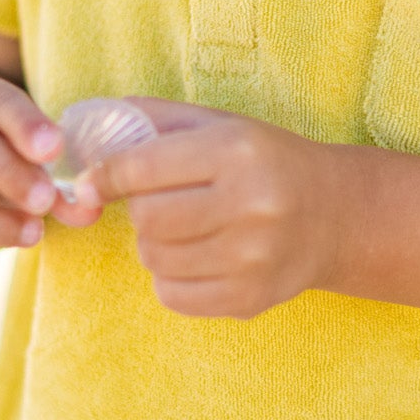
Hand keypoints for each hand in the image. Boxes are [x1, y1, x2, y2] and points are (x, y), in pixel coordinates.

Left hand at [84, 100, 346, 317]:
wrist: (334, 215)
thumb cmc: (265, 162)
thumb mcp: (220, 124)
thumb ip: (154, 120)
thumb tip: (85, 136)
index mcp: (237, 152)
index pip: (141, 168)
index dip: (104, 177)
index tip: (93, 183)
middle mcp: (249, 205)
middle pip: (147, 219)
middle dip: (140, 211)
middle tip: (159, 203)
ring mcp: (252, 258)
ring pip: (155, 259)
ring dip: (155, 244)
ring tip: (183, 229)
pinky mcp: (250, 298)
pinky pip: (172, 295)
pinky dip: (171, 277)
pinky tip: (196, 257)